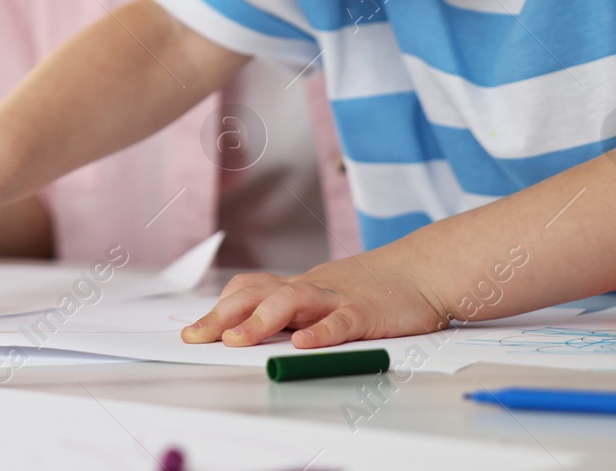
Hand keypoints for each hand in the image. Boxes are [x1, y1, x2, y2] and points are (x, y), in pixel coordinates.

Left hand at [182, 254, 447, 349]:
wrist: (422, 270)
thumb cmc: (373, 288)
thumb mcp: (326, 294)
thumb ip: (295, 309)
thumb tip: (255, 329)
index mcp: (299, 286)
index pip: (250, 289)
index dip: (219, 308)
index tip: (192, 329)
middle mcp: (311, 288)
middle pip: (258, 294)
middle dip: (223, 316)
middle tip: (196, 336)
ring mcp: (337, 298)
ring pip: (293, 302)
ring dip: (261, 321)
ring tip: (236, 339)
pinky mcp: (366, 312)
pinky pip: (340, 322)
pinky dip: (320, 332)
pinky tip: (302, 344)